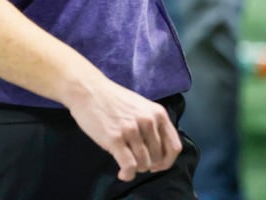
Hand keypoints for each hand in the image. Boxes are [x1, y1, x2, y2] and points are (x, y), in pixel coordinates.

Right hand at [65, 76, 181, 181]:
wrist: (91, 91)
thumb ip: (153, 126)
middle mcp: (149, 121)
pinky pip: (129, 166)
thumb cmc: (116, 101)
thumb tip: (159, 154)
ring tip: (127, 165)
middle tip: (137, 162)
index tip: (156, 165)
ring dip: (136, 169)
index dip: (167, 161)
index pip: (174, 147)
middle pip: (159, 158)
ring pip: (144, 164)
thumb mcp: (143, 108)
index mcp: (158, 113)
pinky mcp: (115, 138)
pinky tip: (122, 173)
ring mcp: (132, 129)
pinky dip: (127, 174)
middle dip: (148, 166)